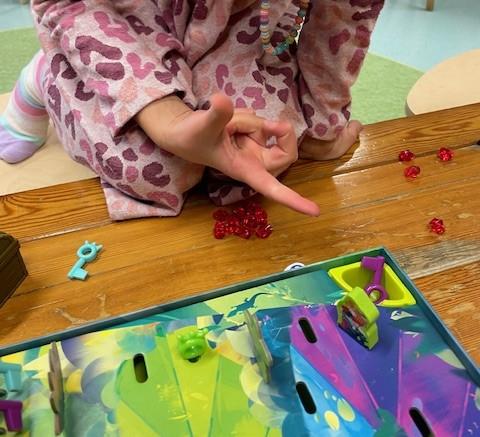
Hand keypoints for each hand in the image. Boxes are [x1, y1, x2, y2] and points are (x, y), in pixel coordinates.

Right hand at [137, 93, 319, 215]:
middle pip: (285, 152)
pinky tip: (229, 119)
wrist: (183, 131)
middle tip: (271, 123)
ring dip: (248, 119)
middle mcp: (255, 161)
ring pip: (268, 127)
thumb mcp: (200, 126)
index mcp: (245, 170)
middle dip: (281, 133)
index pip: (272, 188)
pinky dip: (246, 114)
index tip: (315, 212)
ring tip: (225, 123)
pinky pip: (260, 118)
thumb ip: (215, 115)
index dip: (293, 200)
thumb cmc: (190, 138)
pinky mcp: (254, 134)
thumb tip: (222, 100)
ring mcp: (255, 147)